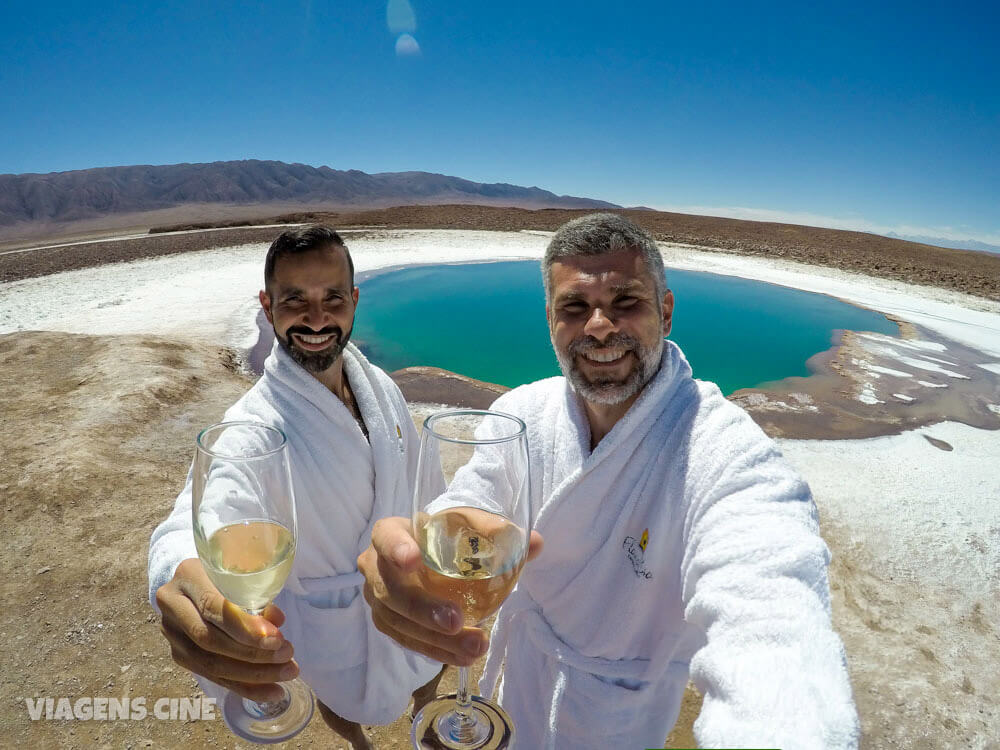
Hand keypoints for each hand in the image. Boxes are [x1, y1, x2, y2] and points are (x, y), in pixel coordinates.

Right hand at [155, 558, 298, 701]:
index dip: (245, 628)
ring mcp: (172, 634)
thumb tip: (277, 621)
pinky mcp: (179, 655)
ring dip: (253, 674)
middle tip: (287, 655)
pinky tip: (272, 690)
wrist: (195, 582)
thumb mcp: (241, 575)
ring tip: (286, 672)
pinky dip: (245, 687)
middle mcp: (173, 605)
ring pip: (210, 664)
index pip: (213, 607)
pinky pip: (213, 677)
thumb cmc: (226, 574)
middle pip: (210, 640)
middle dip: (253, 653)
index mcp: (188, 576)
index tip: (277, 639)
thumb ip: (257, 596)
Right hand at [358, 516, 542, 665]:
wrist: (429, 553)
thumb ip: (497, 531)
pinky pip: (406, 641)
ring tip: (473, 646)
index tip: (414, 560)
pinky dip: (435, 650)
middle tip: (456, 621)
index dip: (396, 548)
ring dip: (435, 638)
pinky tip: (462, 657)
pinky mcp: (388, 623)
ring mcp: (378, 597)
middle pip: (391, 590)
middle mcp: (375, 565)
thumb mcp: (468, 525)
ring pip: (398, 622)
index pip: (386, 536)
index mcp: (391, 531)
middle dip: (424, 609)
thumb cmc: (447, 535)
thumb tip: (534, 543)